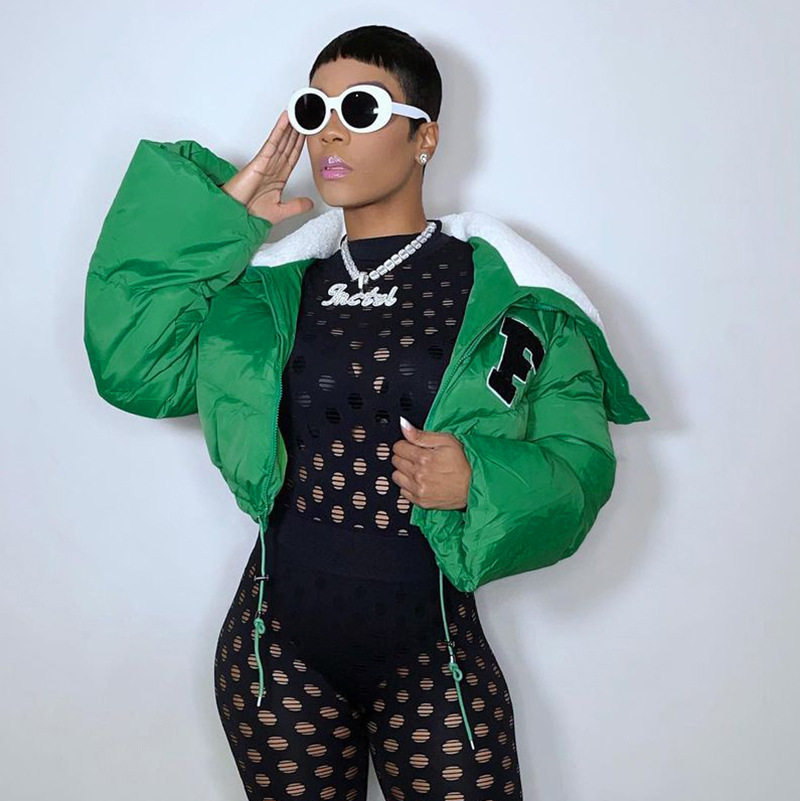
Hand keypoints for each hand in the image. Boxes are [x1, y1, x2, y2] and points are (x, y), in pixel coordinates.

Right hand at [220, 109, 313, 225]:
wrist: (237, 218)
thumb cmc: (251, 215)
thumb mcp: (281, 211)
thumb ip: (296, 206)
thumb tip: (310, 204)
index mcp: (277, 178)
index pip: (292, 157)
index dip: (300, 144)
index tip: (308, 133)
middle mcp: (272, 168)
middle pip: (288, 145)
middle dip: (296, 131)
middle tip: (305, 116)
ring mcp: (266, 164)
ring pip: (281, 141)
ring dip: (290, 127)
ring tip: (298, 113)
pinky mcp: (259, 163)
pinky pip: (272, 144)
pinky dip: (279, 131)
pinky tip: (285, 120)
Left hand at [391, 416, 471, 510]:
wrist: (473, 487)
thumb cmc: (463, 463)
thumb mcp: (447, 441)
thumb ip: (422, 435)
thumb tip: (404, 426)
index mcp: (423, 458)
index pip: (398, 447)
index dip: (405, 444)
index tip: (412, 446)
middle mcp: (418, 475)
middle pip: (396, 461)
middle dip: (404, 456)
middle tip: (418, 457)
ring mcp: (418, 489)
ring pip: (396, 476)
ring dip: (404, 471)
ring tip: (418, 469)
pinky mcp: (420, 501)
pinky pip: (403, 491)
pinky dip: (408, 486)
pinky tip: (420, 481)